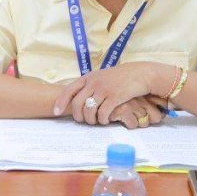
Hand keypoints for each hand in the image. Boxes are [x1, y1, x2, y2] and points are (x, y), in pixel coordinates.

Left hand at [52, 62, 170, 124]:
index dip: (61, 102)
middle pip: (77, 104)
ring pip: (89, 110)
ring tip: (95, 121)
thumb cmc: (120, 78)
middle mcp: (94, 83)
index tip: (56, 112)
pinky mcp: (115, 97)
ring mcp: (104, 89)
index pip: (69, 90)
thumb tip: (79, 98)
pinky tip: (105, 120)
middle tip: (82, 121)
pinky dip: (102, 120)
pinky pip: (103, 113)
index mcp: (88, 77)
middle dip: (78, 116)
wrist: (140, 74)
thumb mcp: (102, 77)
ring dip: (90, 120)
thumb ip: (90, 85)